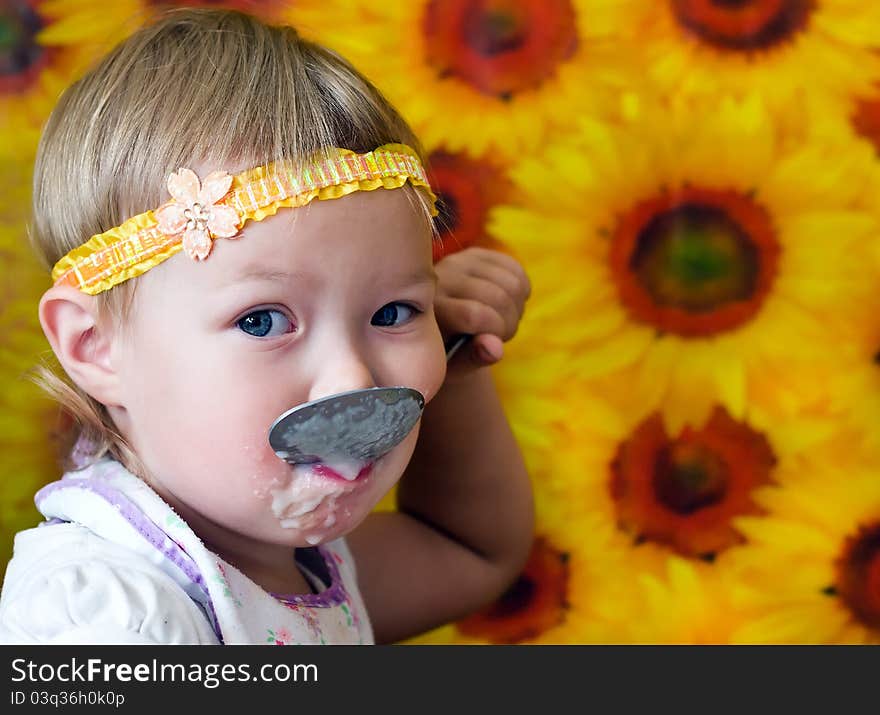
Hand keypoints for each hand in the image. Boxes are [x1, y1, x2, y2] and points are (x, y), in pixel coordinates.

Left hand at [434, 247, 530, 370]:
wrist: (435, 327)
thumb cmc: (443, 354)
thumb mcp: (453, 365)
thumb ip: (473, 357)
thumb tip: (496, 348)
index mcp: (427, 309)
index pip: (474, 314)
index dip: (497, 331)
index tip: (494, 344)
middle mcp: (441, 278)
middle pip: (498, 297)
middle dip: (510, 324)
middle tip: (500, 336)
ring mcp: (458, 262)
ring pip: (512, 283)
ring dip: (517, 309)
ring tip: (501, 321)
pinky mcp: (475, 254)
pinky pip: (515, 270)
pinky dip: (521, 291)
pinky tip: (508, 304)